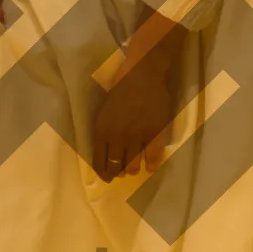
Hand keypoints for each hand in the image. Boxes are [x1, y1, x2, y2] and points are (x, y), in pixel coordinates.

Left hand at [92, 51, 175, 179]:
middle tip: (122, 172)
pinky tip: (150, 165)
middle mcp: (117, 137)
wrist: (142, 74)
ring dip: (133, 169)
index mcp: (101, 131)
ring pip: (132, 166)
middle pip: (115, 167)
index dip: (103, 174)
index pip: (98, 162)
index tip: (107, 177)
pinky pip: (152, 159)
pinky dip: (151, 165)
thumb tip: (106, 153)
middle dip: (118, 173)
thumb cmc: (121, 89)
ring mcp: (136, 136)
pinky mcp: (154, 133)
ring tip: (136, 167)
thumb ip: (104, 132)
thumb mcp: (104, 112)